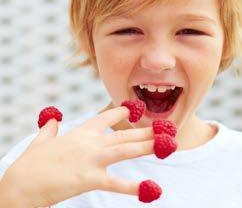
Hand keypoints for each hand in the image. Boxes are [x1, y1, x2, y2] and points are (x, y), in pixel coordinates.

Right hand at [1, 106, 153, 206]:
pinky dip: (133, 187)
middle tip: (165, 130)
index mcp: (80, 132)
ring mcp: (91, 159)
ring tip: (165, 146)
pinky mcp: (89, 178)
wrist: (20, 185)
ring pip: (126, 150)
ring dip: (147, 147)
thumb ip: (49, 130)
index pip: (105, 117)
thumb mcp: (41, 141)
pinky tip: (150, 189)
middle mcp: (90, 142)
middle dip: (146, 132)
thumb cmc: (31, 164)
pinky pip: (116, 183)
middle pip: (124, 134)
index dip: (121, 112)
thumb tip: (51, 121)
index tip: (133, 109)